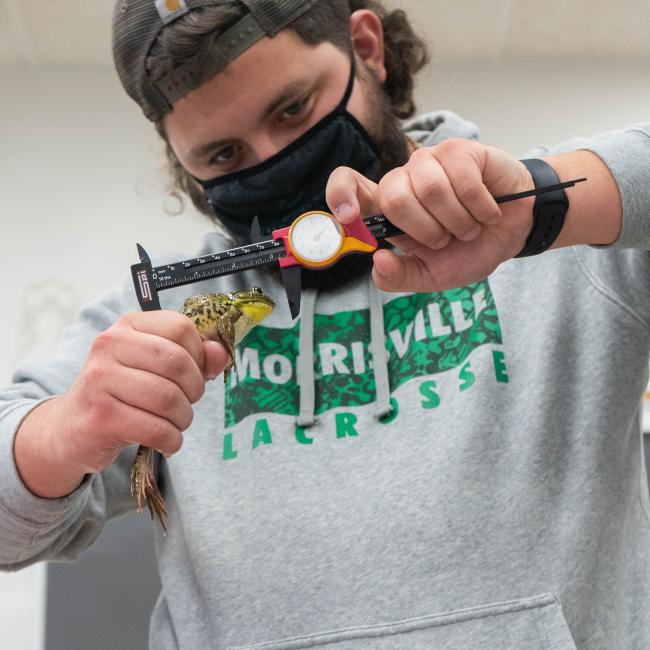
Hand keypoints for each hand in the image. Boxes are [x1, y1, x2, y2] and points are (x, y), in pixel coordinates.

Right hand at [14, 311, 227, 496]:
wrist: (72, 429)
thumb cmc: (126, 392)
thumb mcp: (157, 367)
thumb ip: (195, 357)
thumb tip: (220, 353)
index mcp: (128, 325)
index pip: (181, 327)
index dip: (199, 354)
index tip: (195, 373)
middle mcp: (109, 345)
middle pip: (177, 362)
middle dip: (194, 389)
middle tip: (187, 403)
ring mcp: (100, 380)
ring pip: (169, 398)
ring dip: (184, 418)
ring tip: (176, 423)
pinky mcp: (100, 417)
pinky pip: (157, 430)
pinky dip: (172, 440)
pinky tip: (167, 442)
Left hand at [326, 138, 534, 291]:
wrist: (513, 234)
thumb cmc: (469, 250)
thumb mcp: (431, 276)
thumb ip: (399, 276)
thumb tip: (377, 259)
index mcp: (388, 210)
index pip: (349, 186)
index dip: (340, 194)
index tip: (348, 215)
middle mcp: (403, 181)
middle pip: (394, 198)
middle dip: (427, 230)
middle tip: (447, 238)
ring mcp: (430, 162)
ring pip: (431, 190)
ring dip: (458, 221)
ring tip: (469, 225)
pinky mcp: (459, 151)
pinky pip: (463, 180)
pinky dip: (481, 207)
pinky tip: (488, 211)